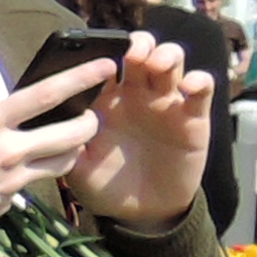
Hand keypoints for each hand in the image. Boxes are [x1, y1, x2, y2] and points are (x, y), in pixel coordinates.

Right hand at [0, 67, 102, 256]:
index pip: (46, 94)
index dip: (81, 78)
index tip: (107, 67)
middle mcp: (8, 150)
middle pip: (72, 133)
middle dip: (91, 122)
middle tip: (90, 116)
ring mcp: (11, 181)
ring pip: (62, 163)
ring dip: (73, 150)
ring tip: (65, 142)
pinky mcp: (6, 204)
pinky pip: (30, 185)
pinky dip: (32, 174)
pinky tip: (16, 172)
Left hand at [64, 29, 209, 228]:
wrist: (139, 212)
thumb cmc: (104, 183)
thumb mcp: (77, 167)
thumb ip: (67, 144)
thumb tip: (56, 122)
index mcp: (106, 99)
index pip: (106, 61)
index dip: (104, 51)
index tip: (98, 56)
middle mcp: (137, 93)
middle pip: (143, 51)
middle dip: (139, 43)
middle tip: (131, 54)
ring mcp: (166, 102)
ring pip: (172, 60)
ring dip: (166, 54)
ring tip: (157, 64)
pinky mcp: (192, 117)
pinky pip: (201, 90)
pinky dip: (199, 80)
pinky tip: (189, 86)